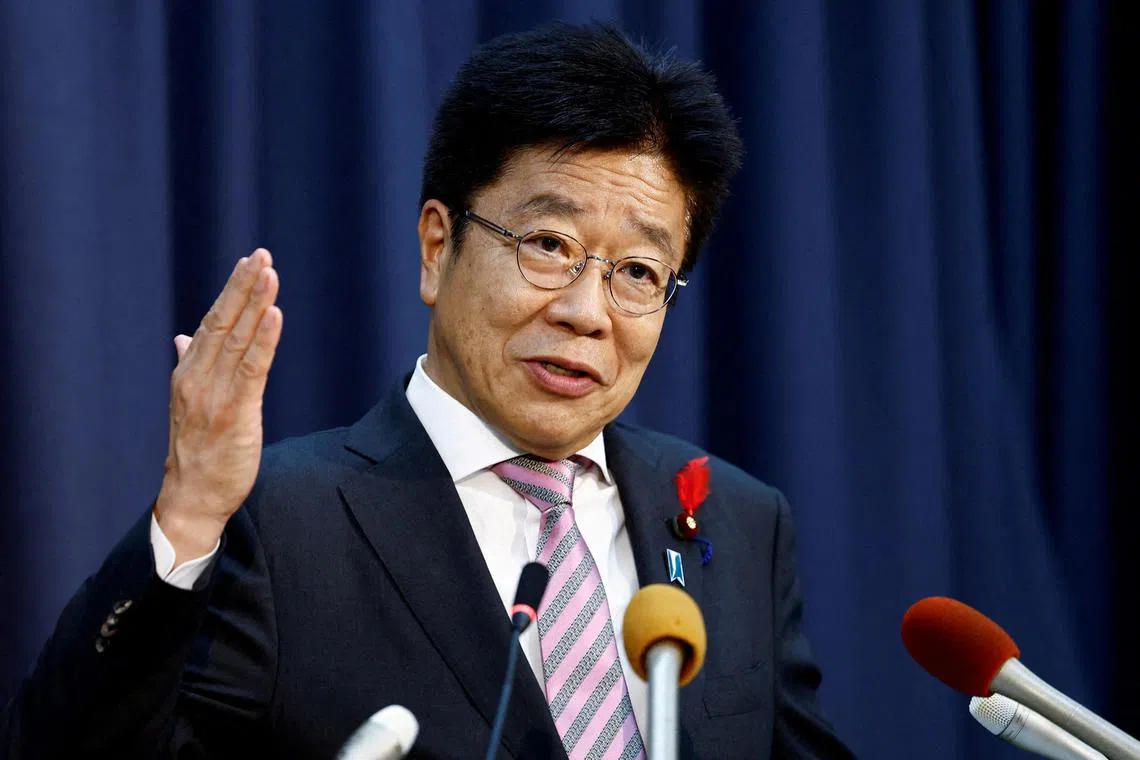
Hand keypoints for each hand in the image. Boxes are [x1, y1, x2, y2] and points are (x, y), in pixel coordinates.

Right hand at [154, 249, 282, 563]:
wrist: (191, 498)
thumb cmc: (197, 451)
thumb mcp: (190, 403)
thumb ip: (191, 365)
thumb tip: (184, 336)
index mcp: (189, 372)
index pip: (212, 323)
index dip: (231, 293)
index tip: (249, 263)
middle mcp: (198, 377)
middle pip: (223, 322)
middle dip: (242, 287)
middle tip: (260, 255)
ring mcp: (214, 394)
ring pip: (237, 339)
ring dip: (254, 303)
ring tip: (269, 273)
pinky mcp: (235, 412)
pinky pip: (251, 369)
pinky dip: (263, 340)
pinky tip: (274, 315)